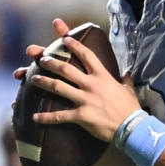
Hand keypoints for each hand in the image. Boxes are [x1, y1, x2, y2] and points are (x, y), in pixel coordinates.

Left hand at [28, 19, 140, 142]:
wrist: (131, 126)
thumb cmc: (130, 107)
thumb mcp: (129, 90)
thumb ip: (126, 80)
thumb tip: (127, 74)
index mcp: (103, 77)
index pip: (87, 56)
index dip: (75, 46)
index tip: (65, 39)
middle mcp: (92, 85)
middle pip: (66, 69)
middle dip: (52, 63)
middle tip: (42, 60)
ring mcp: (85, 100)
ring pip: (58, 87)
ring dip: (44, 82)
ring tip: (33, 79)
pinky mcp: (80, 115)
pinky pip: (59, 115)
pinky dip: (45, 117)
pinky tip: (35, 117)